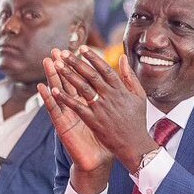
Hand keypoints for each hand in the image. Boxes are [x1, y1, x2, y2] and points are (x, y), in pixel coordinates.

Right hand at [39, 52, 112, 191]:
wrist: (99, 161)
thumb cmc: (104, 139)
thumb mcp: (110, 115)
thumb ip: (112, 98)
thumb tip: (119, 86)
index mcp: (86, 103)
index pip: (80, 80)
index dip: (77, 66)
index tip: (74, 50)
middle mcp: (74, 107)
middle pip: (66, 83)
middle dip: (61, 66)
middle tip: (55, 51)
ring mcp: (67, 116)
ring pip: (58, 93)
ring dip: (52, 77)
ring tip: (47, 62)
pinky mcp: (63, 126)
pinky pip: (54, 111)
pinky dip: (48, 99)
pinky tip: (42, 89)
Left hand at [49, 49, 155, 172]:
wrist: (135, 145)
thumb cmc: (137, 120)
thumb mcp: (139, 95)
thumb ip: (130, 76)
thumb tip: (123, 58)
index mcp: (121, 89)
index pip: (104, 68)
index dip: (93, 57)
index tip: (82, 48)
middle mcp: (110, 96)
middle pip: (90, 75)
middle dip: (76, 62)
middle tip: (63, 53)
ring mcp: (101, 108)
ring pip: (82, 87)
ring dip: (68, 75)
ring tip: (57, 65)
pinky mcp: (94, 120)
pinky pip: (77, 107)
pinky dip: (65, 98)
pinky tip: (54, 91)